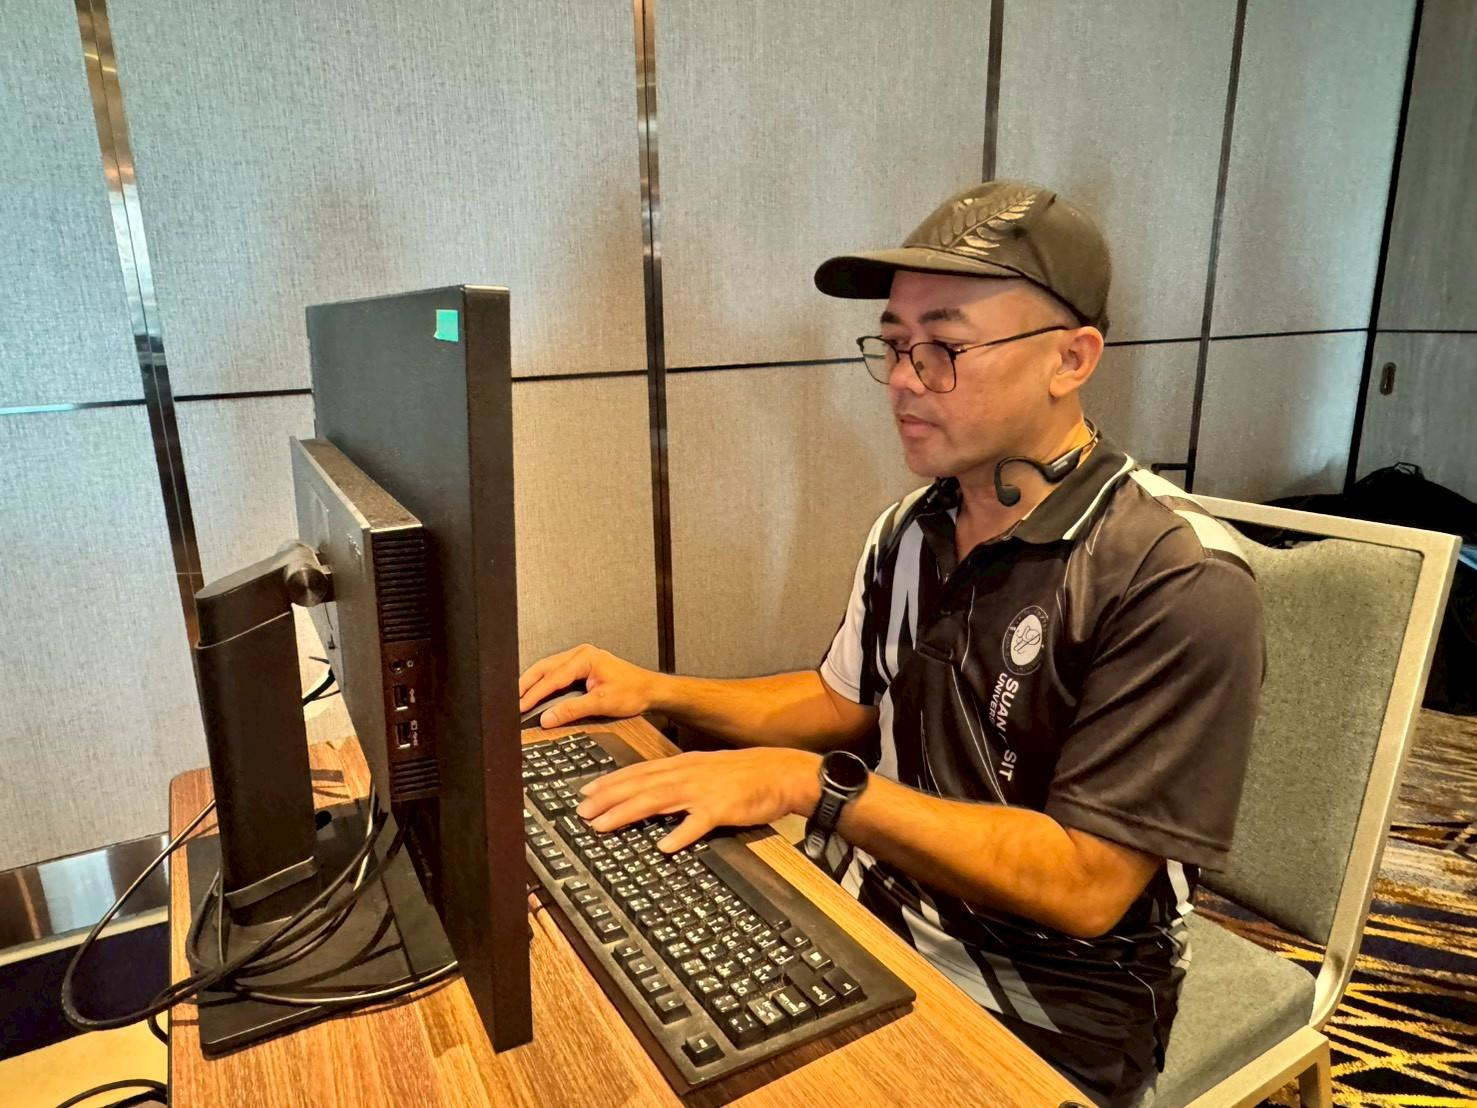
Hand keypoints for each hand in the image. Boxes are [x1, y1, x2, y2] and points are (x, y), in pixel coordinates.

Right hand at [517, 643, 661, 727]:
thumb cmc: (634, 691)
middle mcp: (581, 654)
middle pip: (544, 668)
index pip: (552, 678)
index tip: (520, 707)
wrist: (651, 690)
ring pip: (548, 668)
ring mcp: (581, 658)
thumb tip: (548, 718)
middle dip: (526, 684)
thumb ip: (572, 710)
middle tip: (511, 700)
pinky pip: (556, 672)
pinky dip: (544, 682)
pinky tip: (537, 692)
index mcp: (584, 657)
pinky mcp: (582, 666)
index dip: (534, 694)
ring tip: (519, 697)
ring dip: (533, 682)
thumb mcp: (601, 703)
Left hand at [575, 748, 821, 851]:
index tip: (586, 793)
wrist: (781, 771)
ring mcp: (703, 791)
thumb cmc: (745, 774)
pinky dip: (680, 834)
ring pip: (657, 801)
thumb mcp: (707, 771)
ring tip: (603, 825)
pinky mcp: (721, 809)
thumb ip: (681, 781)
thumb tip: (656, 795)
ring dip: (627, 813)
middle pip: (640, 786)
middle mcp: (686, 775)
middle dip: (607, 799)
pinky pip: (697, 824)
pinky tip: (664, 846)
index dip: (610, 783)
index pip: (638, 772)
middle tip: (582, 813)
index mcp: (682, 766)